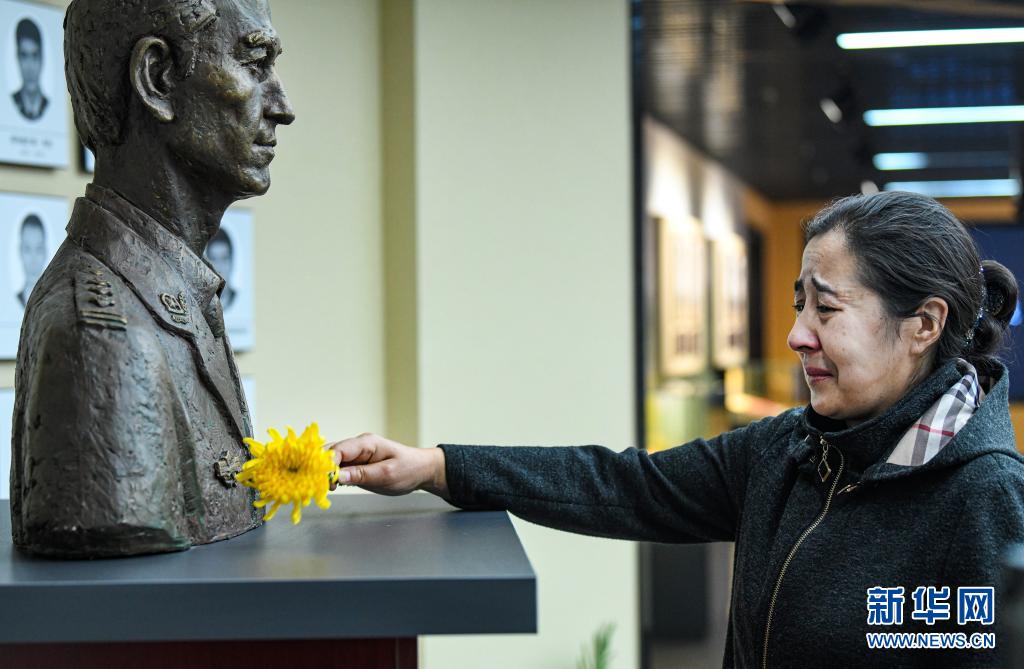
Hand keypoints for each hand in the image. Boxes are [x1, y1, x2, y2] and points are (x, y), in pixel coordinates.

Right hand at [325, 433, 447, 498]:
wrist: (421, 470)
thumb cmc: (408, 469)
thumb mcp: (387, 474)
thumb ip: (362, 474)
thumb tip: (338, 476)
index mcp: (366, 443)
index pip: (338, 450)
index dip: (326, 464)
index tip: (322, 480)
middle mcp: (358, 446)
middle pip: (330, 453)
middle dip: (321, 468)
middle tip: (318, 486)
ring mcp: (356, 456)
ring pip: (332, 461)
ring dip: (325, 474)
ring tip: (322, 489)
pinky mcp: (356, 466)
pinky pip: (339, 469)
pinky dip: (331, 477)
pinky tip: (329, 488)